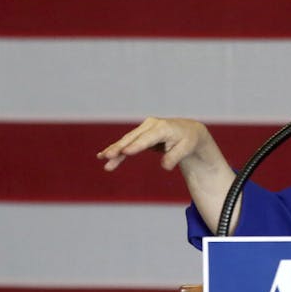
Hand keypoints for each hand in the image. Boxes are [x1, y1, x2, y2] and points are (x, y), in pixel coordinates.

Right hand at [97, 117, 237, 231]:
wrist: (188, 131)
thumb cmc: (188, 141)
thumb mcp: (186, 149)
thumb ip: (175, 157)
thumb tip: (165, 166)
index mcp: (162, 128)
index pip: (146, 139)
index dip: (135, 146)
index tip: (124, 152)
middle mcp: (151, 125)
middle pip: (132, 139)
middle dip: (119, 148)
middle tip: (107, 156)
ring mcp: (144, 128)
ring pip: (126, 141)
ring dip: (114, 150)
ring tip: (102, 158)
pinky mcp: (140, 134)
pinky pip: (127, 143)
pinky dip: (116, 149)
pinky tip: (104, 155)